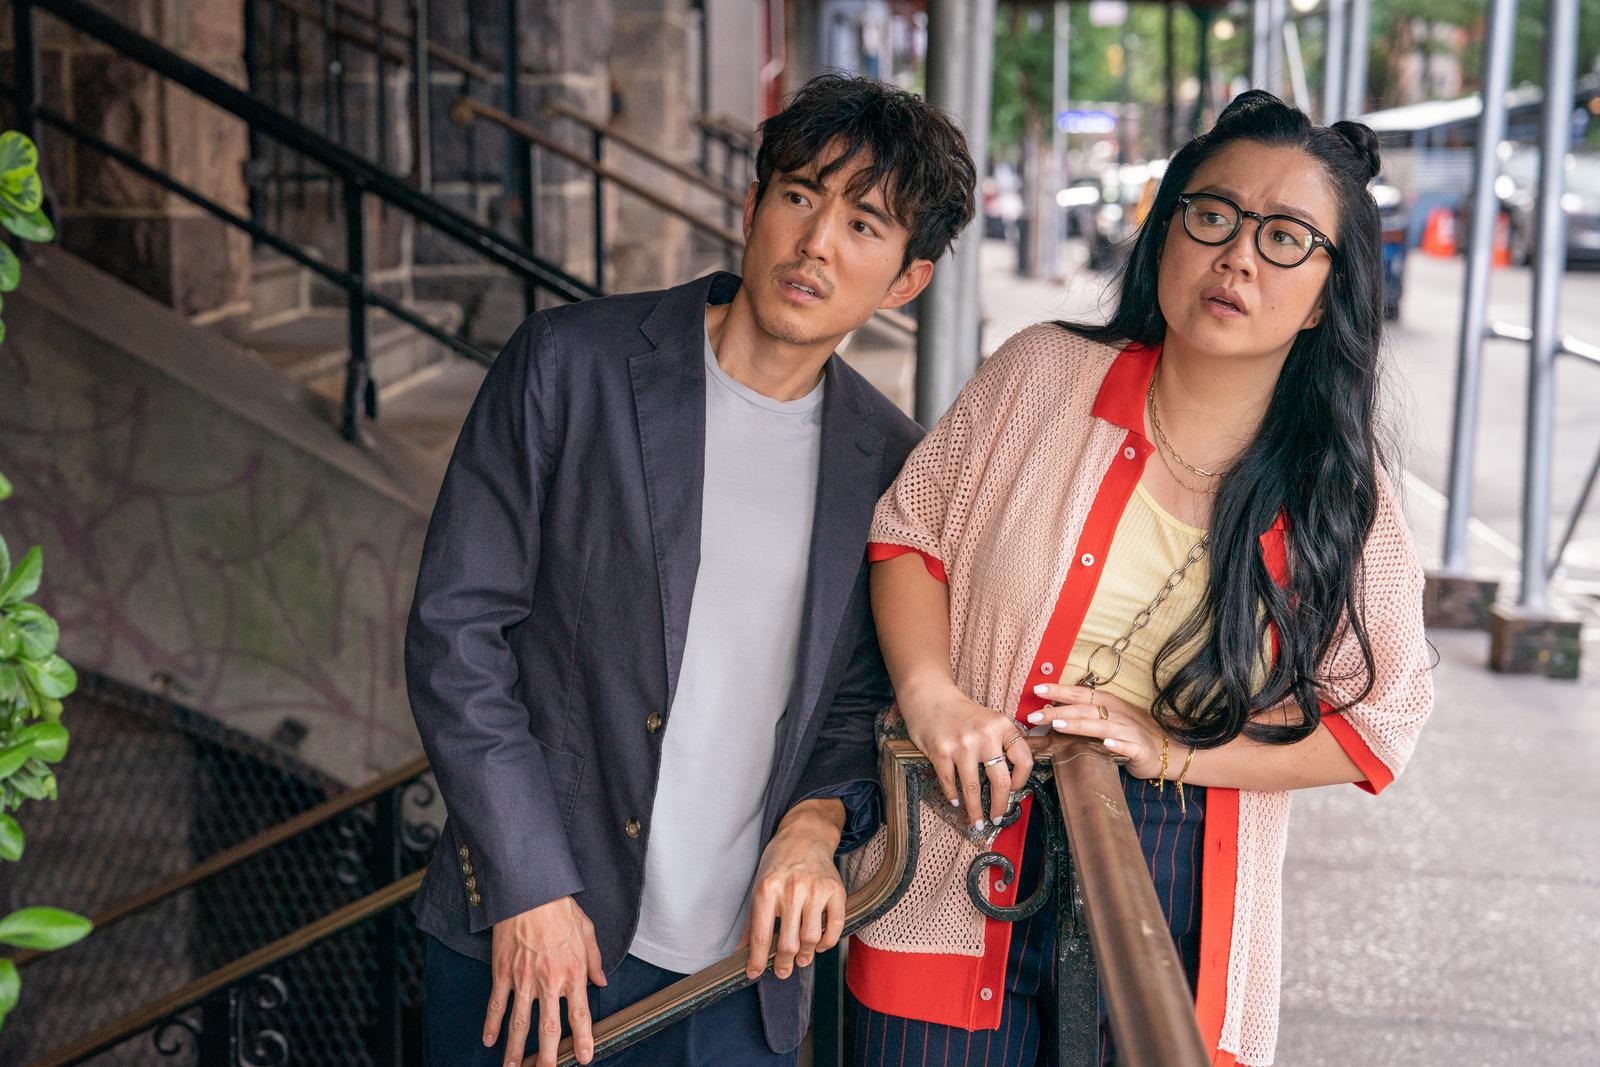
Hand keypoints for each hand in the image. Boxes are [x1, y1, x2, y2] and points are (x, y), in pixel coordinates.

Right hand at [484, 896, 606, 1066]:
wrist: (529, 892)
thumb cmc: (559, 908)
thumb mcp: (587, 930)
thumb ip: (595, 959)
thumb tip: (602, 981)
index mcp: (572, 972)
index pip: (580, 1014)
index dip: (584, 1039)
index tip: (584, 1058)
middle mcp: (549, 981)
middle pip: (549, 1028)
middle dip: (549, 1056)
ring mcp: (523, 980)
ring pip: (520, 1023)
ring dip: (516, 1050)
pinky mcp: (503, 973)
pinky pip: (496, 1004)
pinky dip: (491, 1024)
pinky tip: (489, 1040)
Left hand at [741, 800, 847, 980]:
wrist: (806, 836)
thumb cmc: (779, 863)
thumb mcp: (758, 886)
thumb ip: (751, 921)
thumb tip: (740, 951)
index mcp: (767, 890)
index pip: (761, 936)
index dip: (757, 960)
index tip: (754, 973)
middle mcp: (792, 890)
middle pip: (789, 942)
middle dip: (784, 963)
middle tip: (783, 971)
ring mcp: (816, 890)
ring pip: (811, 938)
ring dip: (806, 955)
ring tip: (802, 959)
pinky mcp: (836, 890)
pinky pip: (835, 926)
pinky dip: (828, 942)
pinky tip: (820, 945)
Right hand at [897, 685, 1032, 827]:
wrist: (930, 696)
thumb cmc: (962, 713)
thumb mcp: (990, 719)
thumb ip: (1002, 742)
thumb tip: (1011, 779)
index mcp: (1002, 725)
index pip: (1024, 759)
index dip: (1021, 780)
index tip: (1014, 790)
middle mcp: (984, 734)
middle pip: (1000, 780)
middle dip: (1000, 805)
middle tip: (997, 818)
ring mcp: (962, 744)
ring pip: (972, 787)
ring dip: (975, 810)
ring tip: (977, 822)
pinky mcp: (940, 751)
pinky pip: (950, 781)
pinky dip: (953, 795)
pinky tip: (956, 802)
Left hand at [1028, 684, 1166, 779]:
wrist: (1164, 748)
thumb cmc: (1129, 730)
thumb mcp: (1106, 716)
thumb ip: (1083, 713)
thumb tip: (1050, 712)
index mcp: (1106, 702)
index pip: (1078, 693)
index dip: (1058, 690)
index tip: (1036, 689)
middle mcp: (1116, 712)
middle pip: (1083, 710)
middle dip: (1057, 711)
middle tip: (1033, 716)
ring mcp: (1128, 729)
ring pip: (1101, 726)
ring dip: (1079, 725)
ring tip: (1058, 725)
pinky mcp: (1138, 748)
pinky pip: (1127, 746)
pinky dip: (1117, 744)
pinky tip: (1106, 744)